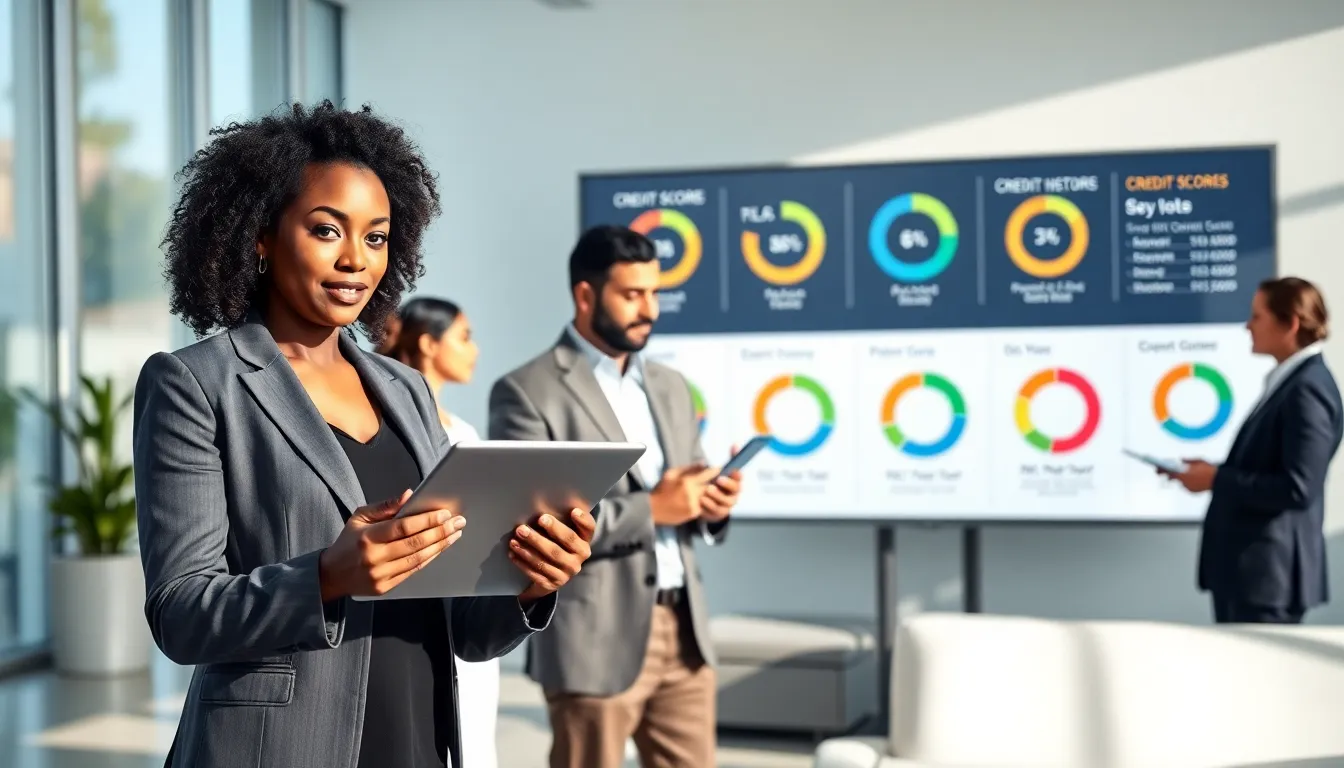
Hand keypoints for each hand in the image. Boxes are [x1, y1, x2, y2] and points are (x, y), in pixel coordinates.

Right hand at [318, 489, 465, 600]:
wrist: (331, 575)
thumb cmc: (348, 542)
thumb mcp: (359, 517)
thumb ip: (385, 506)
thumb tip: (409, 495)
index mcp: (367, 538)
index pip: (403, 527)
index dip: (426, 520)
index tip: (445, 514)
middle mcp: (375, 558)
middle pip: (415, 543)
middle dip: (440, 531)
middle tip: (458, 522)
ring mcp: (380, 575)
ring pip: (418, 559)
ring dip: (440, 545)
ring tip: (454, 534)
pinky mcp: (385, 587)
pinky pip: (413, 571)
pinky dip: (429, 559)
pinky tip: (440, 548)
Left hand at [510, 507, 595, 603]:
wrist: (552, 575)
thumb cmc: (556, 545)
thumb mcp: (562, 534)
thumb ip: (558, 522)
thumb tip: (540, 504)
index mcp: (584, 541)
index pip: (588, 528)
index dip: (582, 520)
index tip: (573, 511)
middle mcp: (580, 557)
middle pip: (565, 542)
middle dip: (548, 530)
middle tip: (527, 525)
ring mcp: (567, 572)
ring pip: (547, 558)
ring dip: (529, 548)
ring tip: (515, 538)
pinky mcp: (553, 583)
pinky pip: (536, 572)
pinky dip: (523, 562)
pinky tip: (513, 553)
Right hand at [649, 463, 717, 525]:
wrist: (654, 509)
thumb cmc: (662, 489)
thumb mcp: (671, 474)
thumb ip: (688, 468)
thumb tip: (703, 463)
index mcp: (686, 481)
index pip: (707, 474)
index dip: (715, 471)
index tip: (718, 469)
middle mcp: (692, 493)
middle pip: (711, 486)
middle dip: (715, 482)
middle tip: (718, 480)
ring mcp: (693, 504)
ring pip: (709, 496)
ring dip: (711, 492)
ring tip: (711, 489)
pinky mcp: (693, 513)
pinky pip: (704, 505)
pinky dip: (704, 501)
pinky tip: (701, 498)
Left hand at [701, 445, 742, 521]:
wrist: (702, 503)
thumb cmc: (712, 483)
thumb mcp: (716, 470)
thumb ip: (728, 458)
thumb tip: (736, 444)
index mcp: (734, 481)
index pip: (739, 476)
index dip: (738, 473)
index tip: (733, 470)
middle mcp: (733, 493)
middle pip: (736, 489)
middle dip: (728, 484)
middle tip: (718, 479)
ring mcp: (727, 505)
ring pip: (727, 502)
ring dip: (718, 495)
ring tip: (707, 490)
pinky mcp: (719, 514)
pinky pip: (716, 511)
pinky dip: (709, 506)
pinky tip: (702, 500)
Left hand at [1158, 458, 1217, 492]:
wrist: (1220, 481)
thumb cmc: (1209, 469)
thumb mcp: (1198, 460)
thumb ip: (1188, 460)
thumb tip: (1181, 459)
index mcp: (1183, 474)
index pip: (1168, 472)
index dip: (1161, 470)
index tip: (1156, 468)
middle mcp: (1184, 482)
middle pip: (1173, 478)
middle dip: (1168, 474)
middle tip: (1160, 471)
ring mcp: (1188, 488)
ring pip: (1182, 482)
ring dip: (1181, 478)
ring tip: (1180, 473)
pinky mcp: (1192, 492)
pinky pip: (1188, 486)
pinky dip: (1188, 482)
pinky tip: (1191, 478)